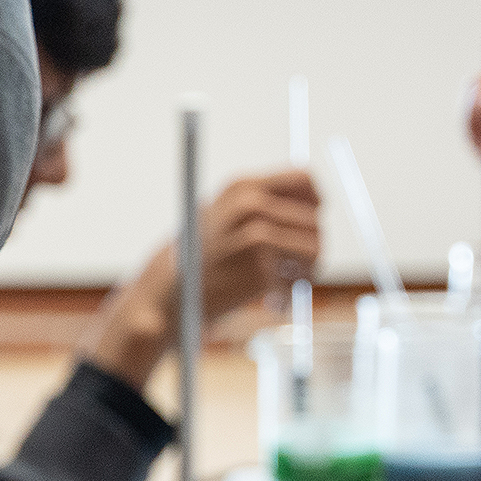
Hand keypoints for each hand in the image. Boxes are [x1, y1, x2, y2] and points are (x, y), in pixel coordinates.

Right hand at [80, 168, 323, 385]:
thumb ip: (261, 203)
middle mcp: (251, 206)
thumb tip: (316, 200)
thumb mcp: (220, 214)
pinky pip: (297, 281)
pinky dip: (288, 293)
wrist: (164, 296)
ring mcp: (256, 237)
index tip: (308, 222)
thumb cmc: (195, 259)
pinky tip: (269, 299)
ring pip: (315, 250)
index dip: (314, 203)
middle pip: (315, 219)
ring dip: (306, 270)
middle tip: (295, 267)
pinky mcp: (259, 270)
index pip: (305, 181)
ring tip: (284, 282)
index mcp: (242, 187)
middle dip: (311, 245)